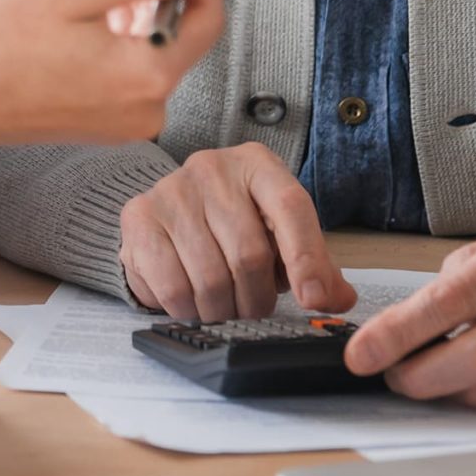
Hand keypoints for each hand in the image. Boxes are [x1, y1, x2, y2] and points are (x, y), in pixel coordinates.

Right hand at [117, 142, 352, 321]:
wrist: (172, 213)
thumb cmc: (236, 226)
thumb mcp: (280, 237)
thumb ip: (315, 266)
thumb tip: (337, 298)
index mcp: (258, 165)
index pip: (290, 207)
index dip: (306, 258)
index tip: (315, 299)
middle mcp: (213, 168)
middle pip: (249, 254)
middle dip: (257, 300)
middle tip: (256, 310)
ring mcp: (172, 189)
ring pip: (210, 277)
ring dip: (223, 309)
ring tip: (225, 307)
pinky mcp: (139, 217)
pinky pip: (171, 285)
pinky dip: (188, 309)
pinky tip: (193, 302)